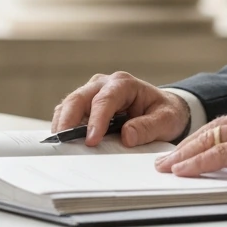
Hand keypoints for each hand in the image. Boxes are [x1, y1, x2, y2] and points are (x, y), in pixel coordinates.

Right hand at [52, 71, 190, 147]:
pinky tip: (64, 140)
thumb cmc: (163, 112)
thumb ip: (148, 127)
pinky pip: (69, 112)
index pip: (105, 100)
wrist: (162, 108)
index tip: (91, 140)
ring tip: (61, 143)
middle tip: (64, 141)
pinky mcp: (86, 104)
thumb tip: (127, 136)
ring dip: (63, 122)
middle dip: (69, 119)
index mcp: (124, 84)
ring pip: (70, 104)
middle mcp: (105, 84)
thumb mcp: (166, 120)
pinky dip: (64, 125)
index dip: (96, 120)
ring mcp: (93, 92)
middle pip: (80, 98)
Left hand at [154, 100, 226, 183]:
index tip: (183, 151)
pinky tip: (184, 170)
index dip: (200, 139)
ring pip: (210, 139)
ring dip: (185, 154)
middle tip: (164, 160)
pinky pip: (221, 152)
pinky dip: (198, 161)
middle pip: (210, 129)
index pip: (222, 125)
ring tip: (167, 167)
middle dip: (185, 146)